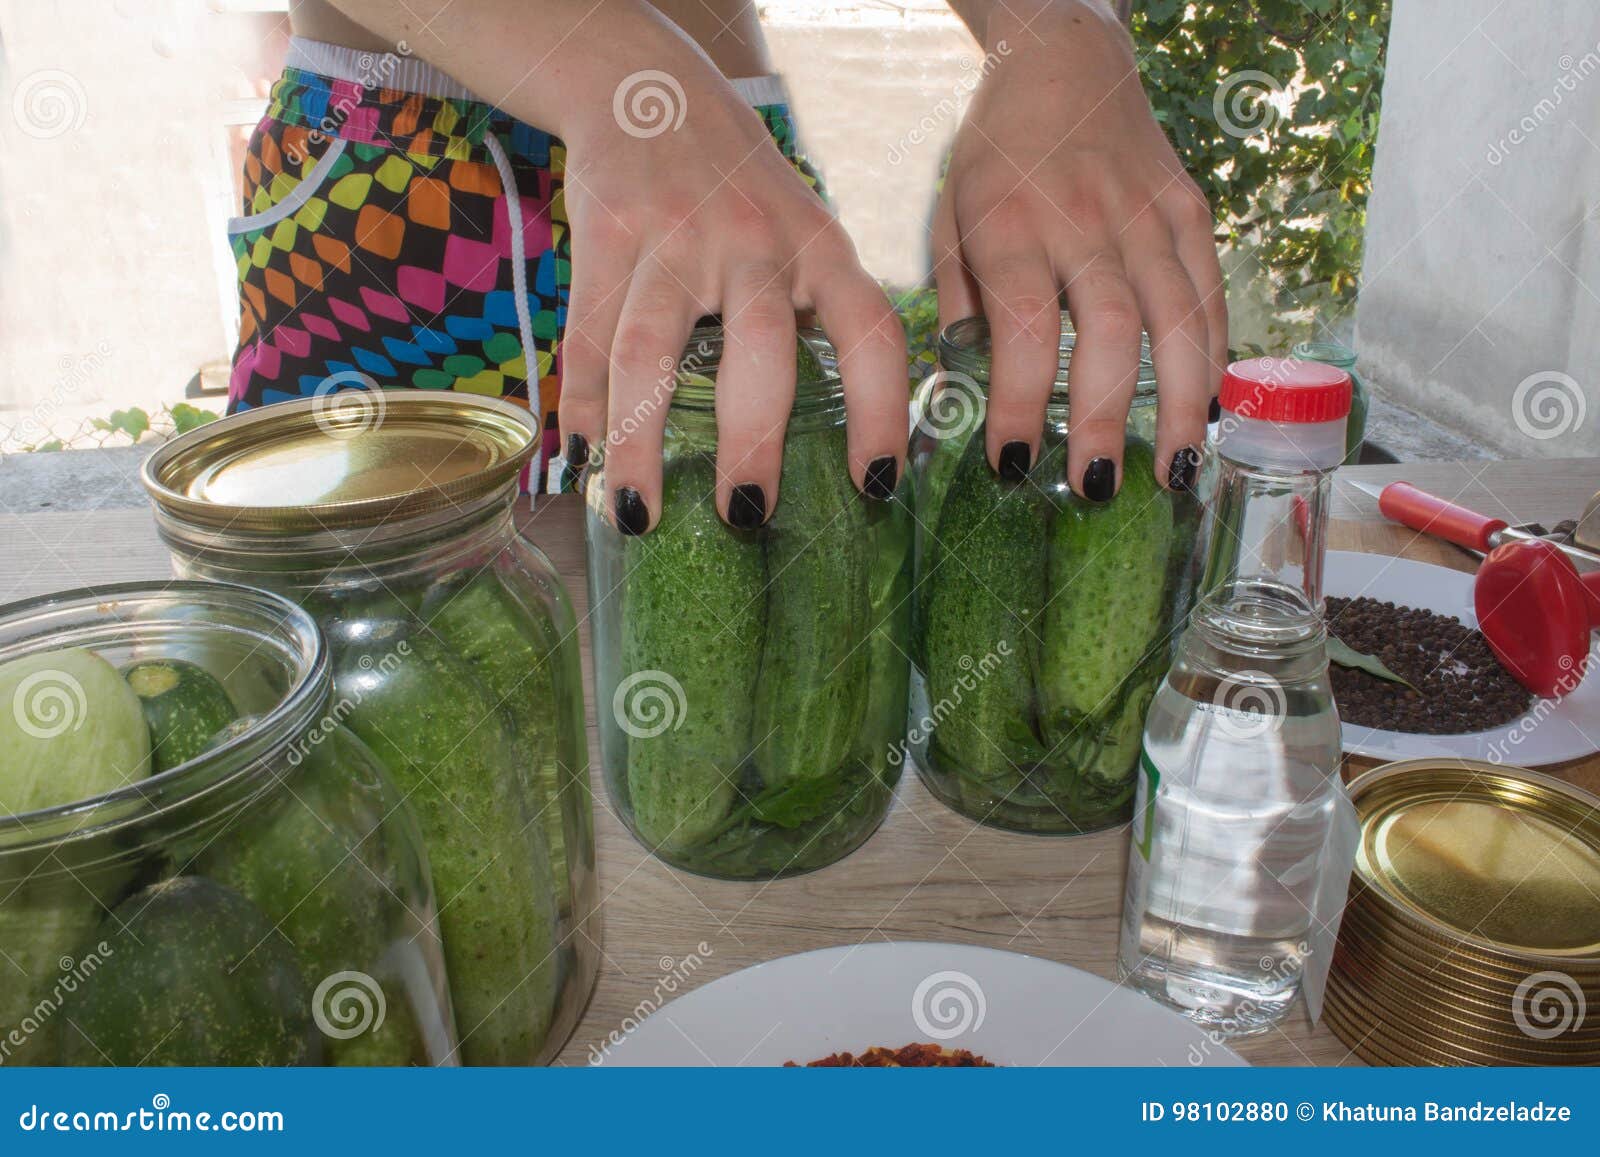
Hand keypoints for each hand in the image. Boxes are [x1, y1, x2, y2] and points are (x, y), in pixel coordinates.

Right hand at [553, 8, 906, 532]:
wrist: (652, 91)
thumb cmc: (743, 192)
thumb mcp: (804, 235)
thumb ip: (818, 318)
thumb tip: (835, 450)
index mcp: (821, 248)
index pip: (870, 332)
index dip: (882, 411)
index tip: (876, 486)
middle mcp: (755, 242)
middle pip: (760, 350)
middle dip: (754, 441)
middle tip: (747, 515)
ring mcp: (675, 237)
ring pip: (650, 351)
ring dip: (641, 440)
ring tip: (639, 514)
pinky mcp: (606, 235)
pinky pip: (588, 335)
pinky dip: (583, 404)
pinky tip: (582, 457)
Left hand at [934, 0, 1226, 497]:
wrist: (1063, 61)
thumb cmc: (995, 157)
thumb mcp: (950, 217)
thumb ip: (961, 301)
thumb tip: (966, 390)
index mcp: (1011, 225)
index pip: (1022, 328)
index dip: (1022, 402)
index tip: (1013, 462)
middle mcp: (1083, 220)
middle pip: (1109, 331)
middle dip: (1106, 417)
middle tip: (1097, 486)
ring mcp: (1146, 214)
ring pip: (1177, 317)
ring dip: (1181, 403)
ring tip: (1178, 471)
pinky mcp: (1189, 211)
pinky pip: (1209, 293)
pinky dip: (1213, 356)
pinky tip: (1208, 408)